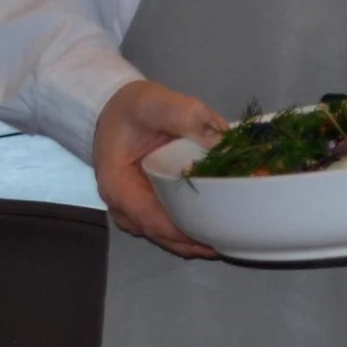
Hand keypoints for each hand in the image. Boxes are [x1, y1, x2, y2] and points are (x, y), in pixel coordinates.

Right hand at [93, 79, 225, 258]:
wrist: (117, 108)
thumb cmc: (134, 108)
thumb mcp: (156, 103)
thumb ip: (185, 117)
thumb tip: (220, 140)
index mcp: (117, 183)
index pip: (150, 218)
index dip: (181, 232)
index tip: (211, 237)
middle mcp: (121, 202)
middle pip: (158, 233)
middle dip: (192, 242)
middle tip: (229, 243)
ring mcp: (131, 207)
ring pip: (162, 234)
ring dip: (192, 240)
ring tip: (226, 241)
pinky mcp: (144, 204)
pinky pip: (165, 224)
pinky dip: (187, 230)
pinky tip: (213, 229)